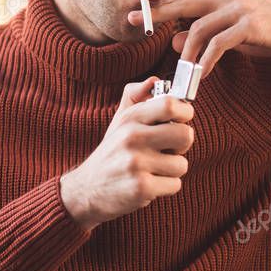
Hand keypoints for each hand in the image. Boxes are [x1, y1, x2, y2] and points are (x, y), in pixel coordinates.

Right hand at [60, 76, 194, 230]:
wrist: (86, 189)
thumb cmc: (110, 153)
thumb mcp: (118, 122)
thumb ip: (135, 97)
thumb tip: (154, 80)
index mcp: (130, 119)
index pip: (170, 104)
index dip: (185, 112)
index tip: (181, 120)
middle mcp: (133, 138)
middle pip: (185, 134)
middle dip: (183, 145)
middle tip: (170, 149)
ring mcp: (137, 163)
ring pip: (182, 164)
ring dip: (172, 170)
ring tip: (153, 169)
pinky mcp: (142, 188)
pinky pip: (175, 184)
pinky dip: (165, 187)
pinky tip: (149, 184)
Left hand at [127, 0, 270, 77]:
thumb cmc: (266, 30)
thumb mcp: (231, 30)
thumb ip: (204, 32)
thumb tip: (175, 40)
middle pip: (184, 2)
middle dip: (156, 12)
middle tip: (132, 20)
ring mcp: (239, 8)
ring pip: (199, 28)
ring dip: (186, 52)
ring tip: (180, 70)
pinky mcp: (251, 25)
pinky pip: (219, 44)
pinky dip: (207, 60)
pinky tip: (200, 74)